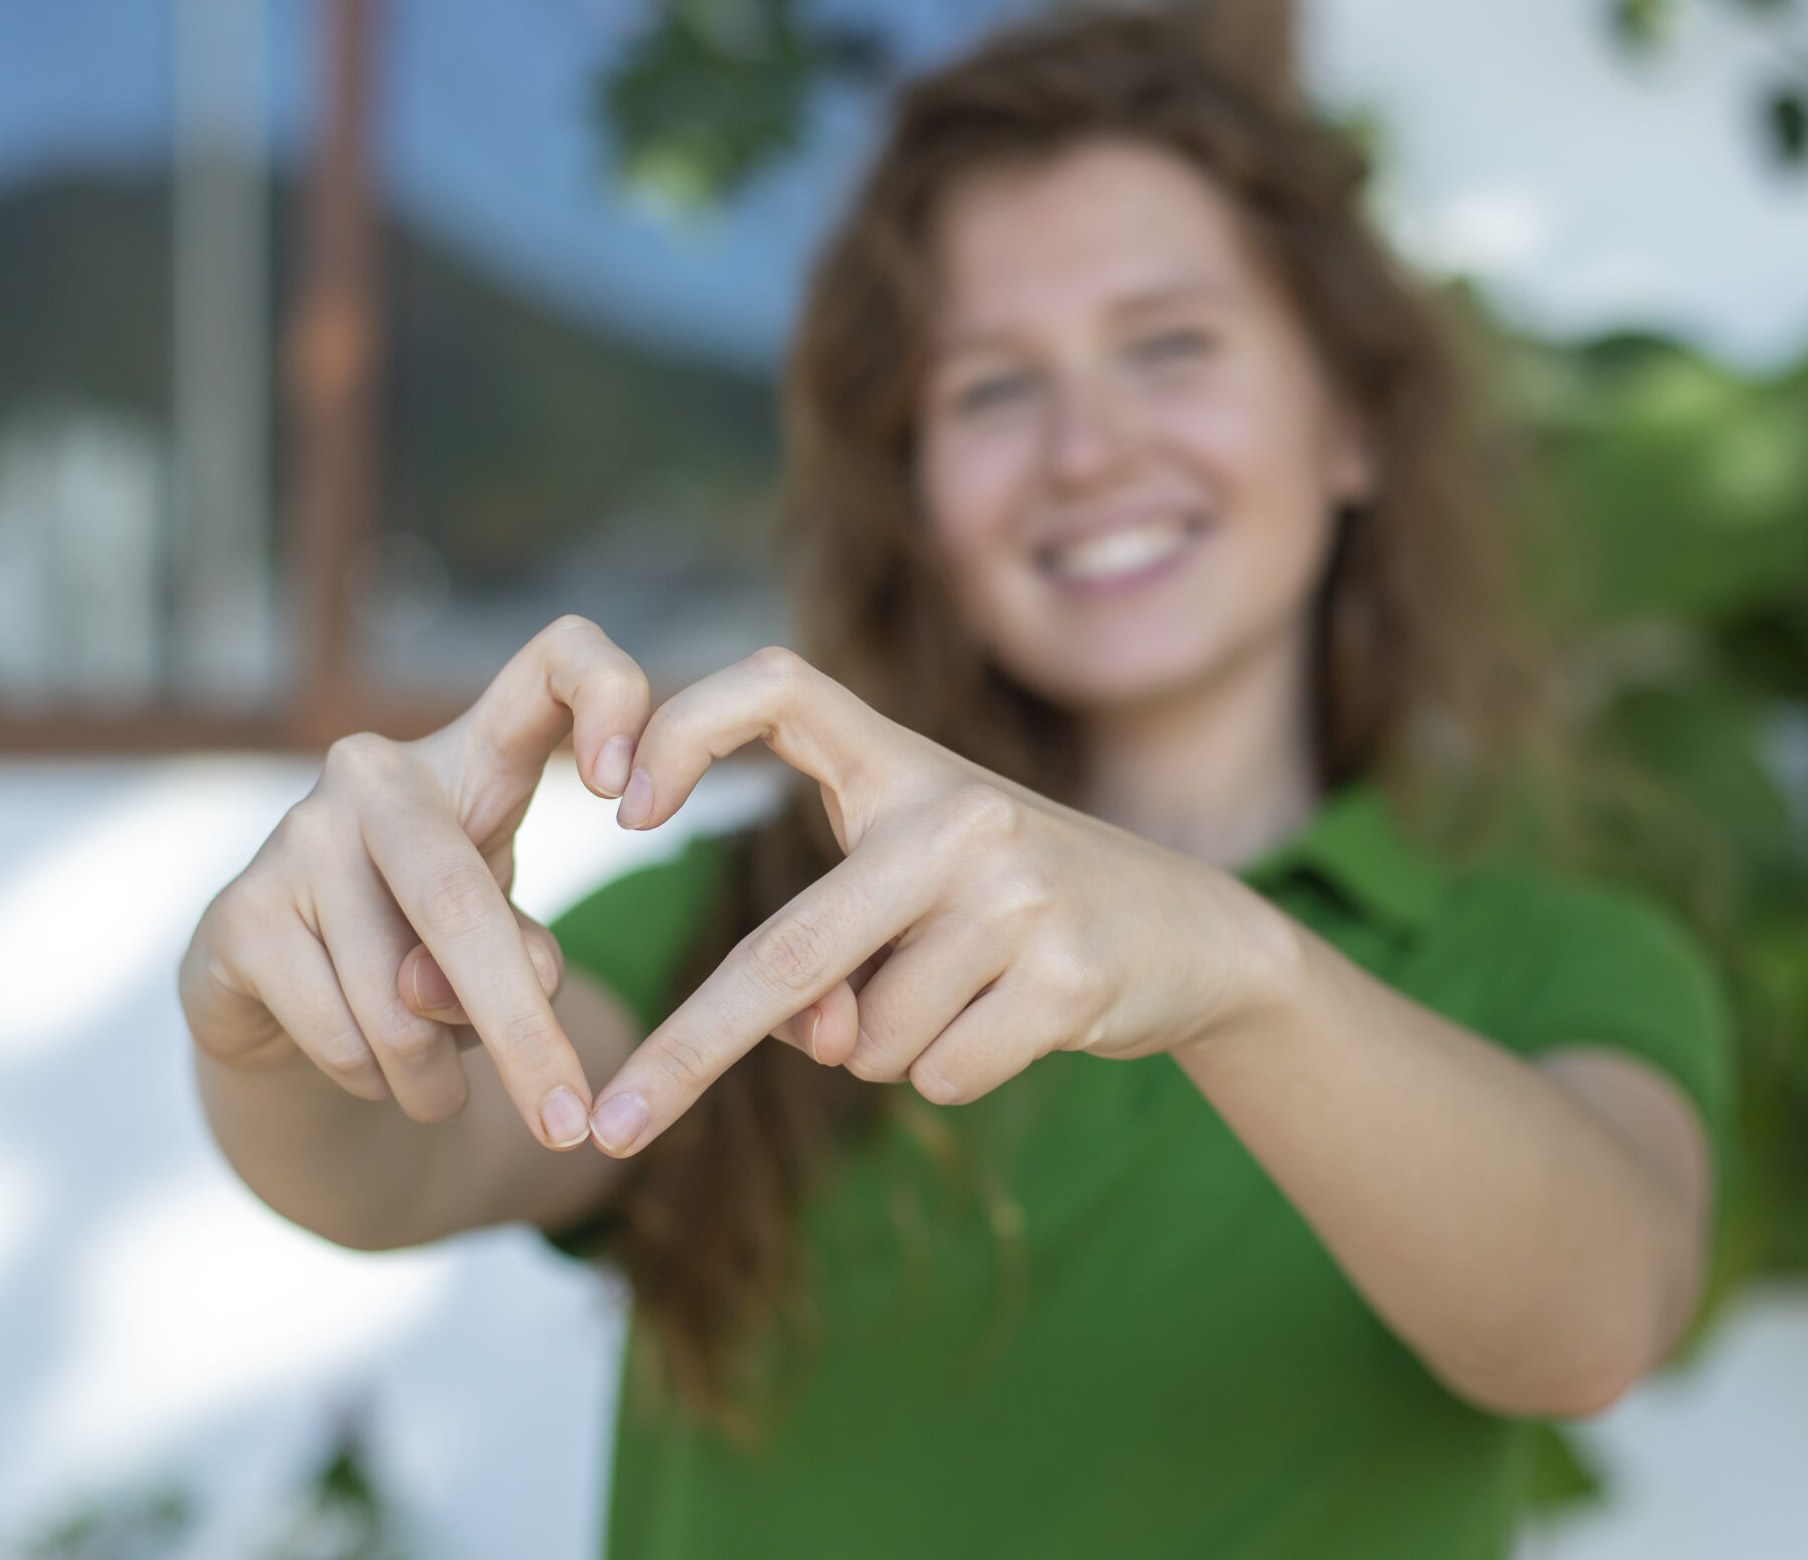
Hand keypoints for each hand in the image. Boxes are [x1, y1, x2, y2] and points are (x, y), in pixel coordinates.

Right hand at [179, 616, 650, 1149]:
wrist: (286, 1006)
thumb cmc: (427, 952)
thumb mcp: (506, 943)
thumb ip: (521, 954)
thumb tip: (461, 985)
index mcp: (475, 754)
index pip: (557, 657)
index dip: (611, 696)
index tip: (635, 801)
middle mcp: (376, 773)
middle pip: (461, 900)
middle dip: (522, 1031)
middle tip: (568, 1124)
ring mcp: (295, 834)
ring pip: (397, 998)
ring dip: (436, 1077)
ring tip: (438, 1084)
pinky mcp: (236, 912)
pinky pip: (338, 1032)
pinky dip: (375, 1082)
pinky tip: (368, 1067)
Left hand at [586, 647, 1286, 1155]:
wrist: (1194, 930)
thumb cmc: (1011, 906)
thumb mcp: (913, 896)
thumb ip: (833, 955)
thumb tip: (810, 1039)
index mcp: (902, 764)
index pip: (777, 686)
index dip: (685, 729)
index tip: (620, 806)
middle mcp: (958, 813)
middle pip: (790, 949)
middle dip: (688, 1050)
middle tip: (613, 1122)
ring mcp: (1019, 894)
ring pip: (866, 1041)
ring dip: (884, 1051)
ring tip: (968, 992)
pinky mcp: (1069, 976)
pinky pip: (939, 1074)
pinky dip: (952, 1072)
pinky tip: (1015, 1020)